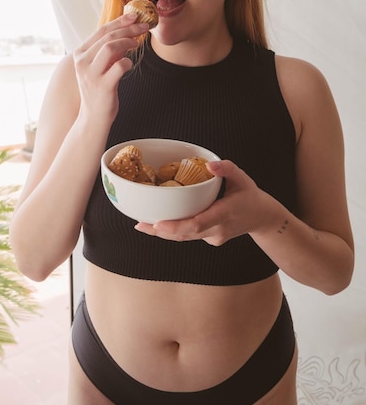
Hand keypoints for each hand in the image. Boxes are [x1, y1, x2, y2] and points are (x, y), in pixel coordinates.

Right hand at [73, 13, 148, 122]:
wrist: (93, 118)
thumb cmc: (98, 91)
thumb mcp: (99, 67)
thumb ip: (107, 51)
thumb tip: (126, 33)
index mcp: (79, 54)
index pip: (101, 30)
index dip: (119, 21)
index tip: (134, 16)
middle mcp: (82, 62)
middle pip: (108, 36)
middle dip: (128, 28)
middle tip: (144, 26)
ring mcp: (91, 74)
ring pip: (110, 47)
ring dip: (127, 42)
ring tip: (136, 44)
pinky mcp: (103, 86)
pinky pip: (119, 66)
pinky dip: (127, 62)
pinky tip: (129, 64)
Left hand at [135, 160, 270, 245]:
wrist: (263, 219)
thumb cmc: (251, 196)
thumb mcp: (243, 178)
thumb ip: (227, 169)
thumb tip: (209, 164)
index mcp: (224, 214)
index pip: (197, 224)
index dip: (176, 226)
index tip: (159, 223)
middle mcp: (217, 229)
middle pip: (185, 234)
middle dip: (161, 231)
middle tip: (140, 224)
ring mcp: (214, 237)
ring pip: (185, 238)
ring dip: (163, 233)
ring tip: (142, 225)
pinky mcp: (211, 239)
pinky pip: (190, 236)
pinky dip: (174, 231)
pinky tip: (158, 224)